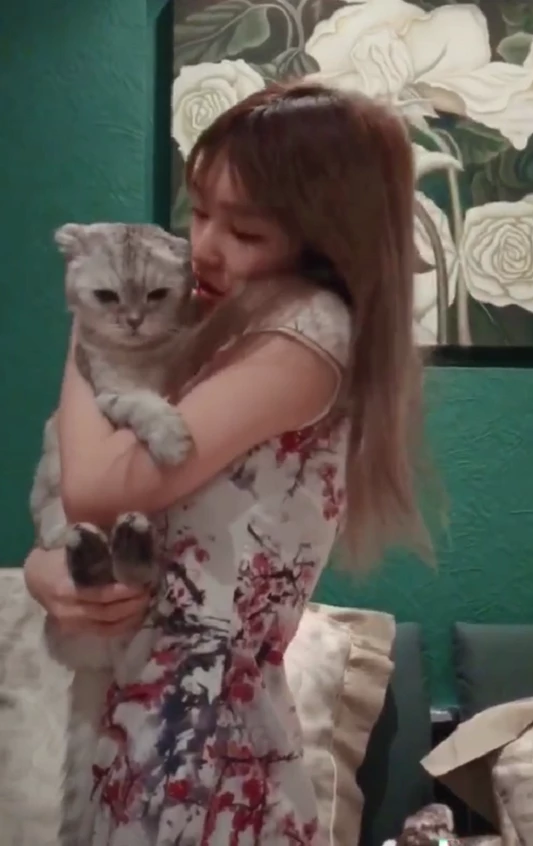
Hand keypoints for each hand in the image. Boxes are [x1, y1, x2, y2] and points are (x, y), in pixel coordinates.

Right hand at [24, 546, 150, 636]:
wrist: (36, 578)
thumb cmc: (59, 559)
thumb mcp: (74, 551)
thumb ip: (96, 551)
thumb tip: (128, 546)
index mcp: (66, 587)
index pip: (99, 594)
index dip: (123, 592)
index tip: (141, 583)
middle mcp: (68, 609)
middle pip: (106, 612)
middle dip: (131, 604)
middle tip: (149, 592)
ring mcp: (71, 623)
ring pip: (107, 625)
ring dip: (130, 616)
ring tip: (146, 603)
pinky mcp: (75, 630)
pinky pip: (103, 632)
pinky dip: (122, 627)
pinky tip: (136, 617)